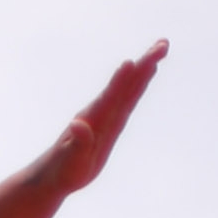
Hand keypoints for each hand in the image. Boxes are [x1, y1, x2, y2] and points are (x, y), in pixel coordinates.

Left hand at [49, 42, 163, 194]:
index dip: (121, 79)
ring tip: (160, 49)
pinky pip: (129, 98)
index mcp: (93, 118)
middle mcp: (101, 110)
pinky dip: (139, 84)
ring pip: (130, 87)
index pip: (111, 95)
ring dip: (145, 68)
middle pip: (127, 83)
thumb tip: (78, 124)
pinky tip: (147, 74)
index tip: (132, 62)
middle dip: (144, 64)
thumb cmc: (62, 170)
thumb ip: (77, 142)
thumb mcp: (71, 159)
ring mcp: (107, 114)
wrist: (54, 174)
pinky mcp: (112, 121)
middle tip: (163, 44)